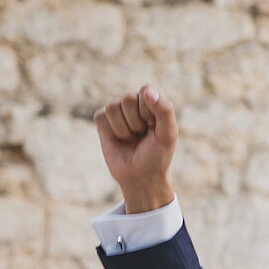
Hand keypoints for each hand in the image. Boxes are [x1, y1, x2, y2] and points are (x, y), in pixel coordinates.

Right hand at [93, 84, 177, 212]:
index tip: (153, 127)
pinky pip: (100, 117)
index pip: (146, 91)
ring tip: (131, 139)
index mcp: (153, 102)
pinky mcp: (103, 121)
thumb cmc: (157, 155)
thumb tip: (146, 90)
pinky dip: (110, 132)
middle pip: (127, 98)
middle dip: (135, 122)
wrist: (140, 177)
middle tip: (141, 135)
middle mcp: (135, 104)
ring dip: (123, 129)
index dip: (148, 111)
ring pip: (112, 107)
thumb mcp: (168, 134)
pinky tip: (118, 140)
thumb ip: (164, 110)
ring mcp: (118, 112)